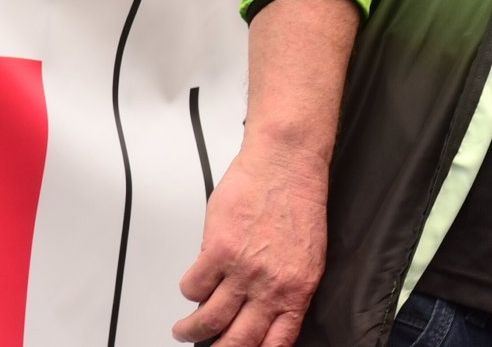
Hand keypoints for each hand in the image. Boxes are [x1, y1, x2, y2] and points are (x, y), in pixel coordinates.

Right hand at [173, 140, 328, 346]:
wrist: (287, 162)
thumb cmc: (298, 201)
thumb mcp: (306, 254)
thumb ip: (284, 288)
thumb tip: (259, 315)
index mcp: (299, 288)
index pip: (276, 343)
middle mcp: (272, 284)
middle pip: (236, 342)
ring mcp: (244, 270)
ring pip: (206, 322)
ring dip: (189, 329)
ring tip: (185, 327)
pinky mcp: (218, 251)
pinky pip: (191, 288)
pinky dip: (189, 289)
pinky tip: (194, 282)